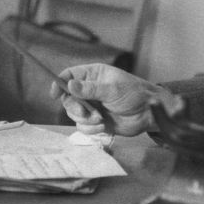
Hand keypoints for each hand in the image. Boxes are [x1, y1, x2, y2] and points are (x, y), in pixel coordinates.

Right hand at [52, 63, 174, 136]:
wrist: (148, 114)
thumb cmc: (135, 94)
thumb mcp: (113, 89)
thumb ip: (90, 89)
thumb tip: (69, 85)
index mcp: (93, 75)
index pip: (69, 75)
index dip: (59, 83)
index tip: (55, 93)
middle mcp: (89, 90)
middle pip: (68, 97)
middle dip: (74, 107)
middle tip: (85, 112)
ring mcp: (92, 106)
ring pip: (74, 114)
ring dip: (85, 119)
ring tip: (100, 119)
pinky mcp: (96, 121)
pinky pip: (83, 126)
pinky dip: (91, 128)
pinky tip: (103, 126)